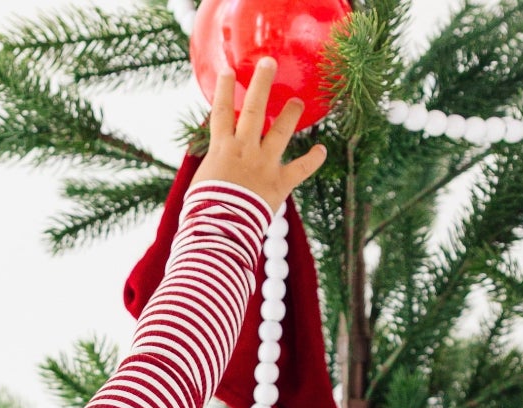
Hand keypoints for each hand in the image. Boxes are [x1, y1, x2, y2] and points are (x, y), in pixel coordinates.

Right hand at [189, 59, 326, 211]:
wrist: (219, 229)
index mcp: (222, 148)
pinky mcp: (279, 183)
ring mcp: (264, 164)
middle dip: (261, 83)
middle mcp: (245, 149)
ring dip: (290, 114)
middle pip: (254, 108)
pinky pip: (301, 169)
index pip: (222, 111)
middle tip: (268, 63)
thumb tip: (215, 161)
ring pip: (281, 131)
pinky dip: (313, 160)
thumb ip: (212, 164)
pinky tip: (322, 150)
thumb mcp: (200, 181)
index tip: (229, 71)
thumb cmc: (203, 210)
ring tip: (298, 101)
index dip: (225, 89)